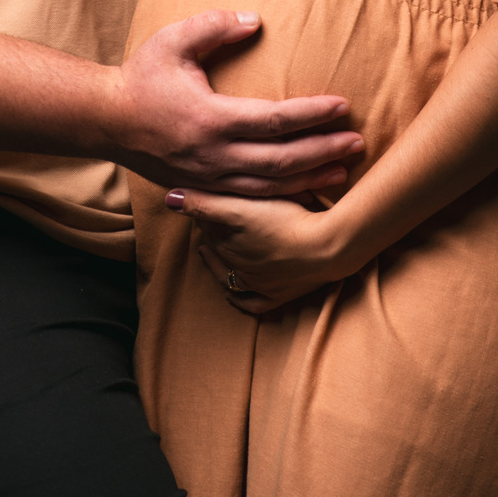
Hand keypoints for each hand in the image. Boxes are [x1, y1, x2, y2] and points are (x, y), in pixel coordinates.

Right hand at [111, 9, 362, 198]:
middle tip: (358, 141)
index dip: (312, 114)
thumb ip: (214, 26)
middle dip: (323, 151)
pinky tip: (307, 190)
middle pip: (282, 161)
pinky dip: (285, 198)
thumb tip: (255, 21)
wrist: (106, 120)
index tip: (342, 105)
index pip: (274, 120)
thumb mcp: (174, 40)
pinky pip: (253, 200)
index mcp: (211, 119)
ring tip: (344, 169)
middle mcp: (214, 155)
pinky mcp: (205, 189)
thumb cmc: (142, 76)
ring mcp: (210, 178)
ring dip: (311, 178)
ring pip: (271, 187)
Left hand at [165, 185, 352, 314]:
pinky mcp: (276, 296)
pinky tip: (231, 291)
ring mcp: (256, 283)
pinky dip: (237, 296)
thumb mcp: (243, 204)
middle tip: (216, 214)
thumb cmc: (289, 218)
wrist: (329, 247)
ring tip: (212, 246)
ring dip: (219, 259)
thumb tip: (168, 197)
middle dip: (213, 231)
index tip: (209, 194)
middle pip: (217, 246)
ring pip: (228, 273)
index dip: (206, 208)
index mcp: (228, 242)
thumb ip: (205, 201)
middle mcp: (237, 265)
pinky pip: (249, 302)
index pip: (206, 223)